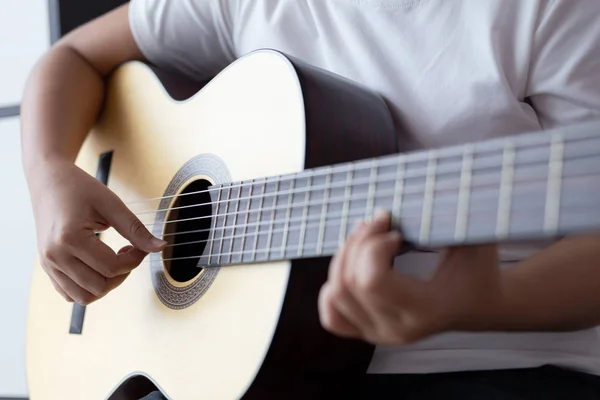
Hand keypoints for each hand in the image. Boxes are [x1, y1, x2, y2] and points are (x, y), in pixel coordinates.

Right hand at [29, 159, 165, 304]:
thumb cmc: (79, 188)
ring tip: (114, 262)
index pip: (111, 267)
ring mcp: (48, 264)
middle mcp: (54, 256)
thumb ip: (136, 229)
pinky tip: (99, 267)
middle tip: (129, 254)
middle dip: (122, 275)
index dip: (134, 261)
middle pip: (99, 287)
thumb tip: (160, 247)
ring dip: (106, 286)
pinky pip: (70, 294)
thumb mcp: (112, 204)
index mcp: (69, 238)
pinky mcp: (47, 268)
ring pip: (83, 297)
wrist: (49, 180)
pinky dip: (88, 288)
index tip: (139, 247)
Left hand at [318, 211, 503, 344]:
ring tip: (367, 236)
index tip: (396, 231)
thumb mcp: (477, 238)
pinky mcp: (368, 331)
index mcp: (426, 311)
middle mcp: (398, 329)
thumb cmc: (479, 267)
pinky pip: (331, 315)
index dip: (375, 246)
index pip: (373, 281)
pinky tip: (353, 265)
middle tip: (381, 222)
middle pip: (348, 283)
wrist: (481, 304)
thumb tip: (438, 182)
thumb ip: (457, 216)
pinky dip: (333, 286)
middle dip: (359, 242)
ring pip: (335, 294)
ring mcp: (379, 334)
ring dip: (344, 256)